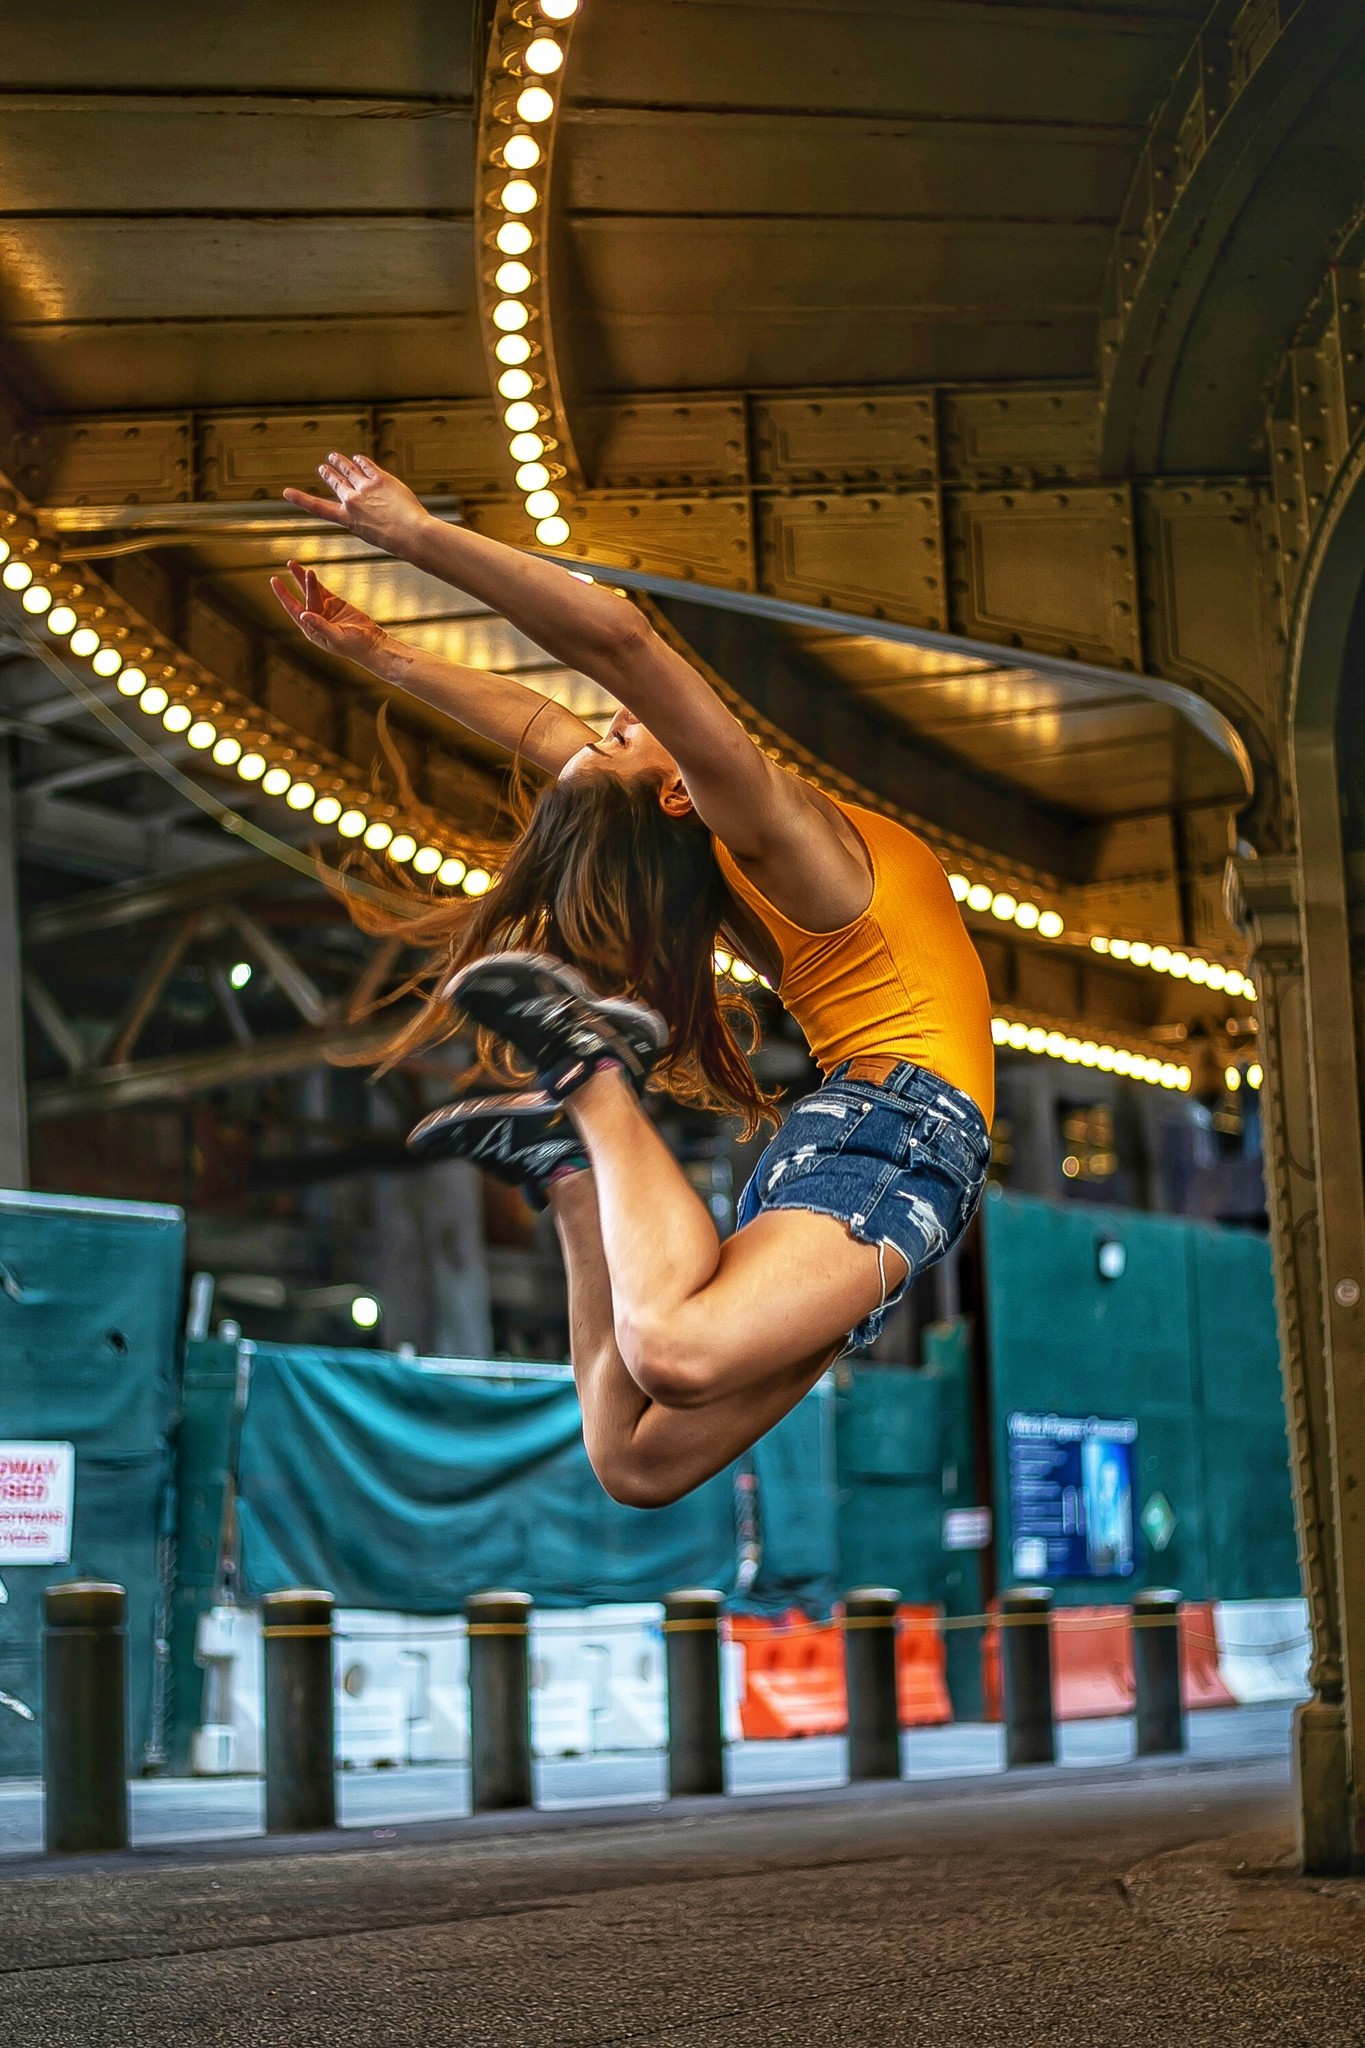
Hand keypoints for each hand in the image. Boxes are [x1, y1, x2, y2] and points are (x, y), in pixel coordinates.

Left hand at [270, 561, 394, 674]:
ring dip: (304, 578)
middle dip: (298, 581)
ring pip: (312, 591)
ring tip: (294, 564)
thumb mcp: (336, 637)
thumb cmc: (354, 646)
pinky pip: (323, 590)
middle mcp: (315, 619)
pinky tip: (309, 573)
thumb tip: (302, 614)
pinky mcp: (336, 604)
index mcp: (311, 629)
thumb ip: (320, 625)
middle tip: (292, 564)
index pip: (293, 609)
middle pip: (304, 597)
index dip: (283, 595)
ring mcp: (325, 611)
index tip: (274, 580)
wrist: (372, 644)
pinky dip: (316, 582)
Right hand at [282, 451, 426, 554]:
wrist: (411, 533)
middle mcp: (352, 501)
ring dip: (340, 462)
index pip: (318, 508)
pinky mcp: (380, 478)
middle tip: (323, 467)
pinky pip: (367, 465)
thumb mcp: (373, 534)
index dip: (300, 499)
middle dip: (328, 474)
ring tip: (334, 456)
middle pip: (335, 482)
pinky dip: (361, 461)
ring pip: (349, 470)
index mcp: (348, 519)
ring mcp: (365, 487)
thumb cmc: (397, 540)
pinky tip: (358, 458)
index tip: (286, 492)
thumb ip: (366, 517)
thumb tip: (369, 506)